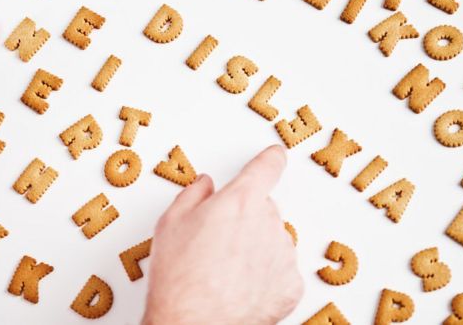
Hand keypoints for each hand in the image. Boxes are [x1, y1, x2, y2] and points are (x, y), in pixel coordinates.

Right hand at [143, 145, 302, 324]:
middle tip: (217, 241)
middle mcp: (269, 223)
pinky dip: (265, 276)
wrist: (192, 324)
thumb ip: (194, 195)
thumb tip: (205, 187)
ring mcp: (283, 256)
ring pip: (273, 240)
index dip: (270, 159)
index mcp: (241, 201)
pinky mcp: (291, 286)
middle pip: (264, 208)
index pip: (267, 167)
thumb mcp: (171, 223)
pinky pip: (280, 271)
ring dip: (256, 248)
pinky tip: (240, 286)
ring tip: (225, 270)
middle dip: (245, 218)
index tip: (274, 155)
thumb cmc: (179, 278)